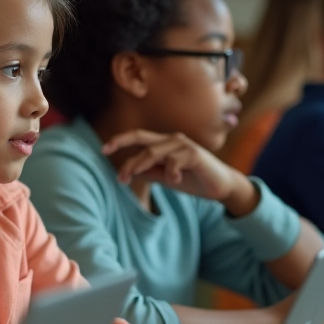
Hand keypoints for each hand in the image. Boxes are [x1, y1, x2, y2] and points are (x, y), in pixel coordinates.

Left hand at [102, 130, 255, 214]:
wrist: (220, 186)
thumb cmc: (192, 179)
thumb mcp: (165, 178)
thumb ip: (149, 173)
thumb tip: (128, 172)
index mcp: (163, 143)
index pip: (138, 137)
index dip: (120, 141)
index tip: (103, 150)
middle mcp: (172, 139)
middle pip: (142, 139)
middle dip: (126, 155)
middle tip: (119, 177)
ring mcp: (183, 145)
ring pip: (154, 152)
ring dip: (140, 166)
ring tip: (132, 178)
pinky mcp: (194, 154)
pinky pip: (174, 161)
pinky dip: (171, 173)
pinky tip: (175, 180)